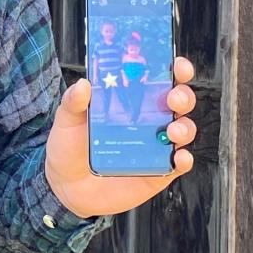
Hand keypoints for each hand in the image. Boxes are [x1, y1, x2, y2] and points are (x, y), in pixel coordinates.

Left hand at [44, 56, 196, 217]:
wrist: (67, 186)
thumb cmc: (70, 147)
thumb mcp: (67, 121)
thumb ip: (73, 102)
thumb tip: (83, 84)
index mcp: (132, 101)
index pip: (159, 79)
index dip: (174, 70)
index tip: (177, 65)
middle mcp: (149, 120)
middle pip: (179, 102)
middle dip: (183, 96)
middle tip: (173, 98)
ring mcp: (156, 145)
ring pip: (184, 130)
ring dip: (185, 127)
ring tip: (172, 130)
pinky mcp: (159, 171)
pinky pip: (179, 164)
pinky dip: (184, 160)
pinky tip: (178, 157)